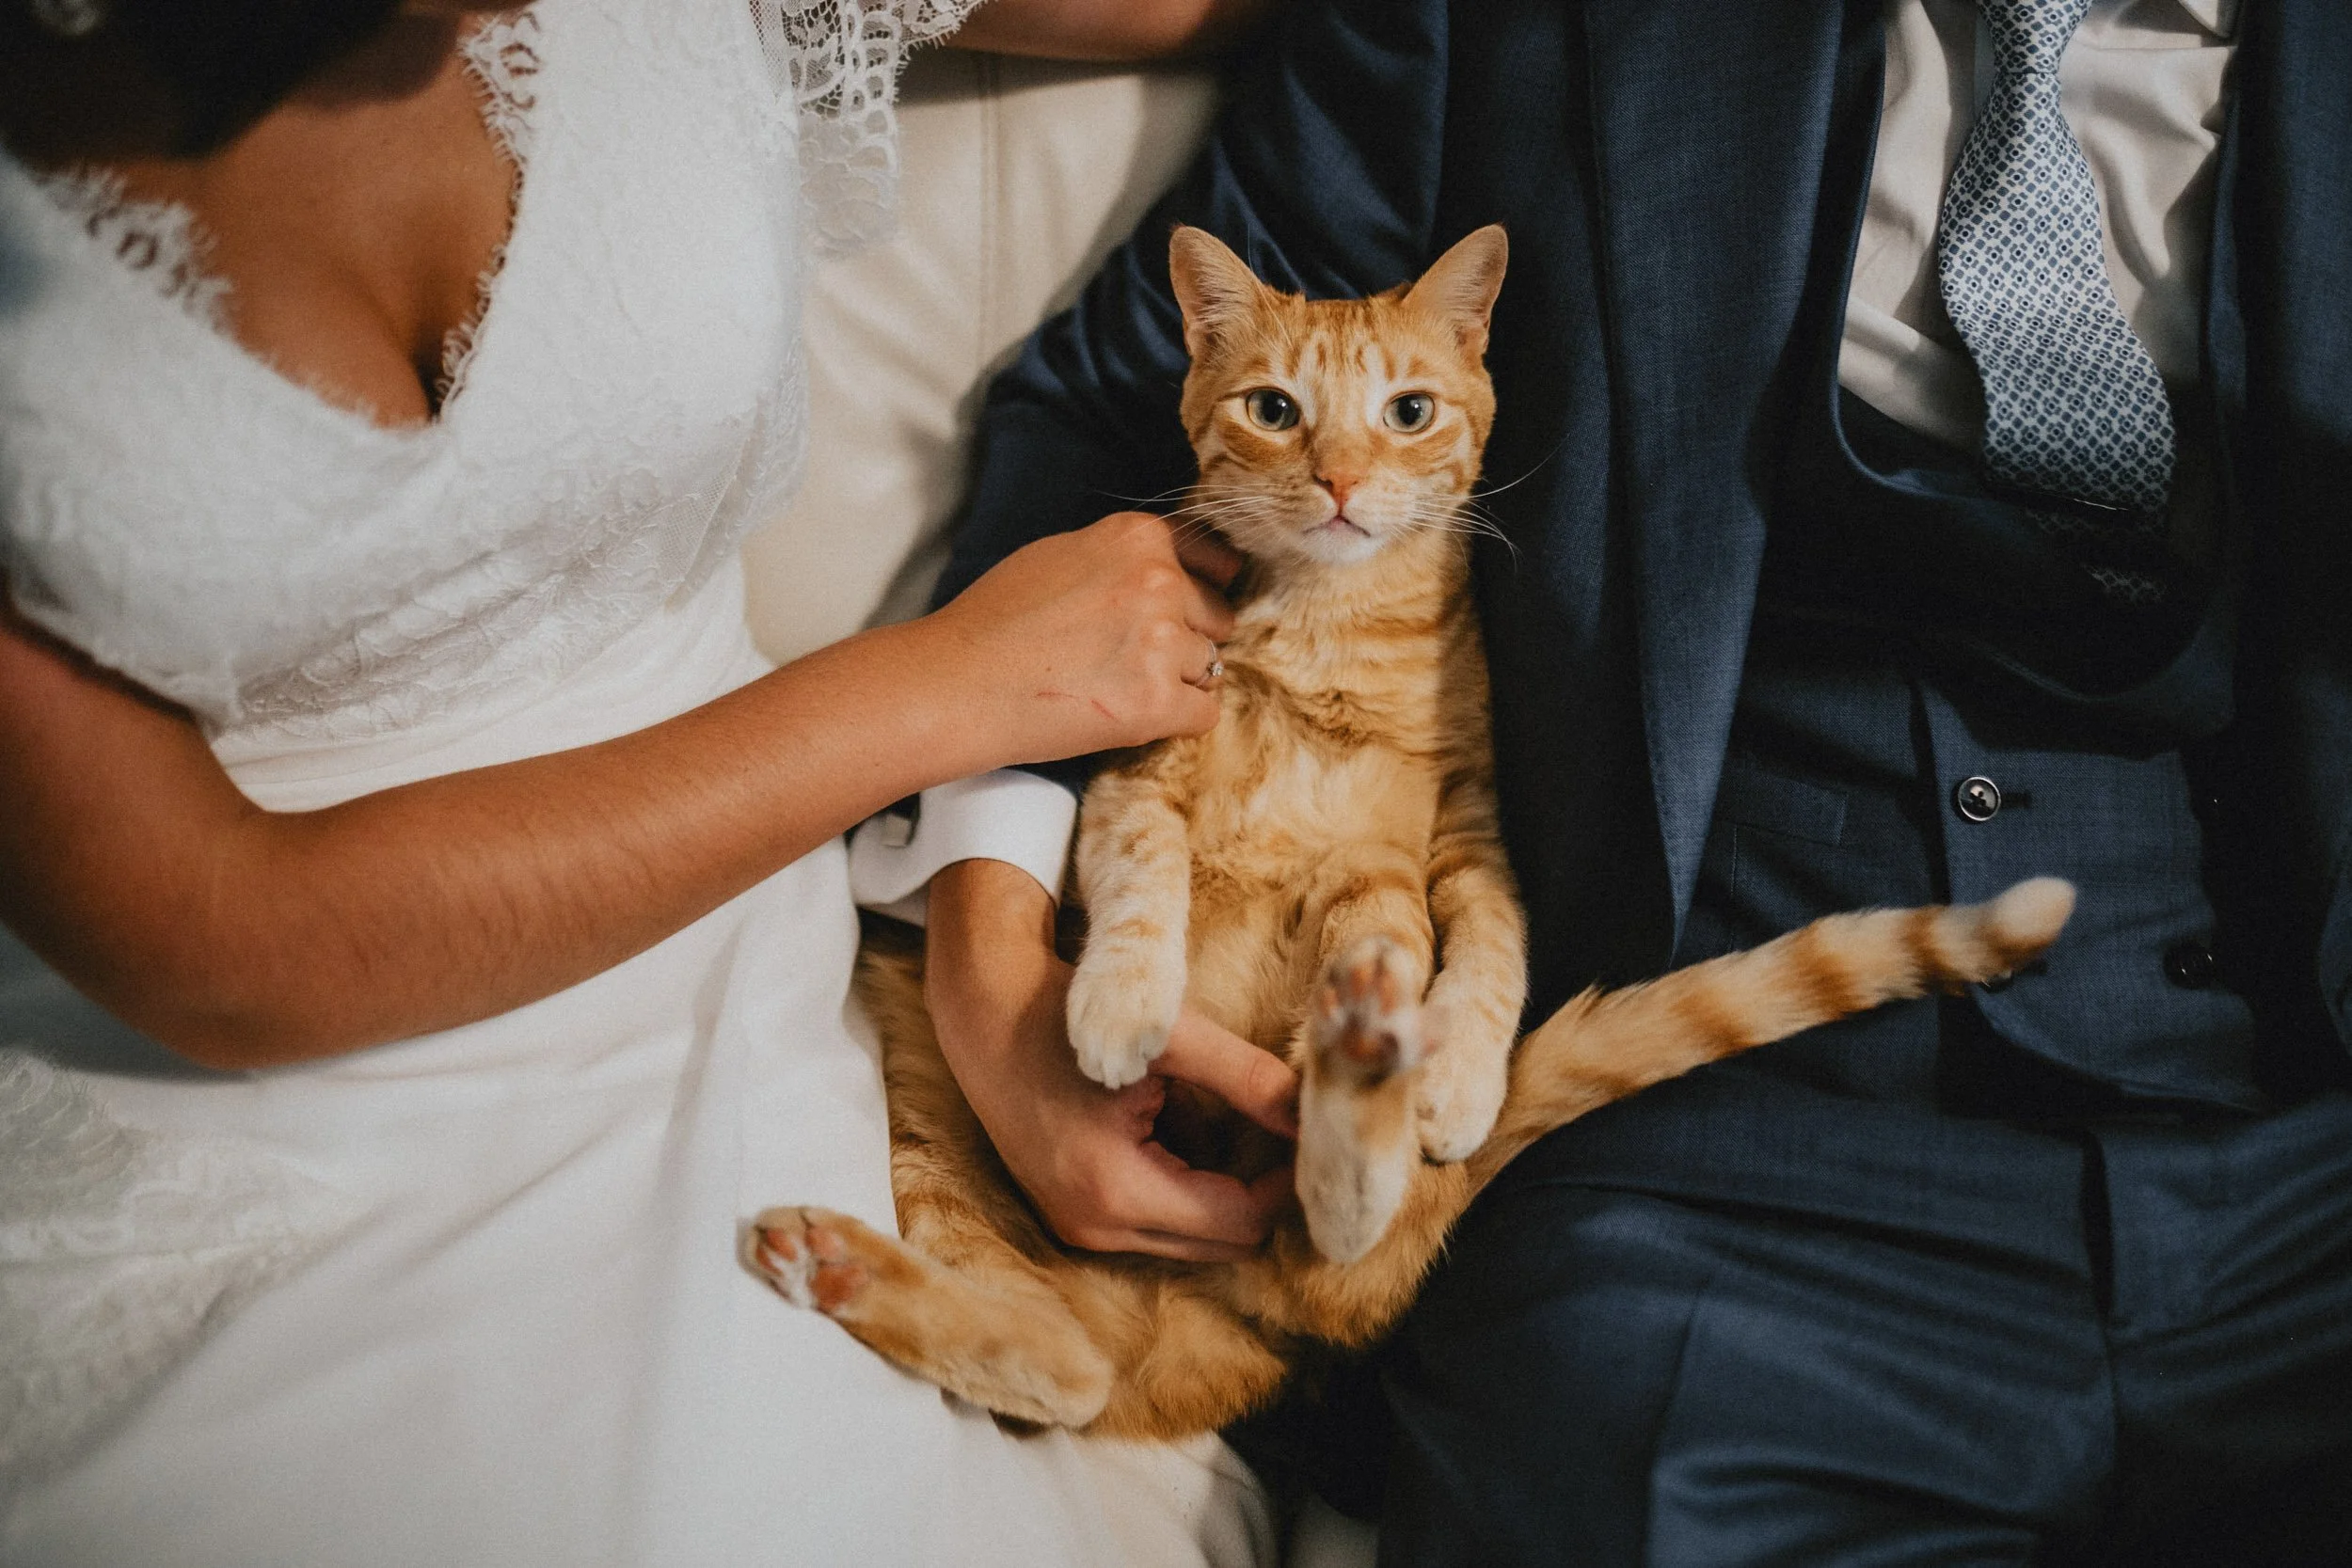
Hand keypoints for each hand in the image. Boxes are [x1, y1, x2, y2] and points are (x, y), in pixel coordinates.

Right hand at [926, 512, 1242, 768]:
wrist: (960, 682)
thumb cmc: (996, 620)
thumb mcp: (1060, 554)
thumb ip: (1121, 556)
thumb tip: (1167, 569)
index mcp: (1138, 537)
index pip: (1212, 557)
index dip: (1206, 586)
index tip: (1198, 605)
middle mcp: (1160, 581)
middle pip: (1217, 615)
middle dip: (1189, 637)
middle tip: (1135, 658)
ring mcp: (1164, 642)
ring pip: (1212, 666)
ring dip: (1179, 681)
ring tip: (1121, 687)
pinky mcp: (1159, 702)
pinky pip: (1205, 713)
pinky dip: (1178, 720)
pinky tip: (1136, 716)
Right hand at [926, 858, 1295, 1260]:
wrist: (984, 1014)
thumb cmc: (1072, 1018)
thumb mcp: (1171, 1041)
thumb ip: (1248, 1081)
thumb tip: (1314, 1117)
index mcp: (1116, 1191)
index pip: (1239, 1221)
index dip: (1282, 1183)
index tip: (1301, 1135)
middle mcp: (1093, 1228)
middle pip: (1221, 1245)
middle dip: (1257, 1195)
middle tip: (1276, 1134)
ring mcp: (1077, 1229)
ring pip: (1191, 1241)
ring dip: (1221, 1195)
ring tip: (1223, 1127)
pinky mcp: (1070, 1217)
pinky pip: (1156, 1227)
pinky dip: (1184, 1192)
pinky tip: (1179, 1133)